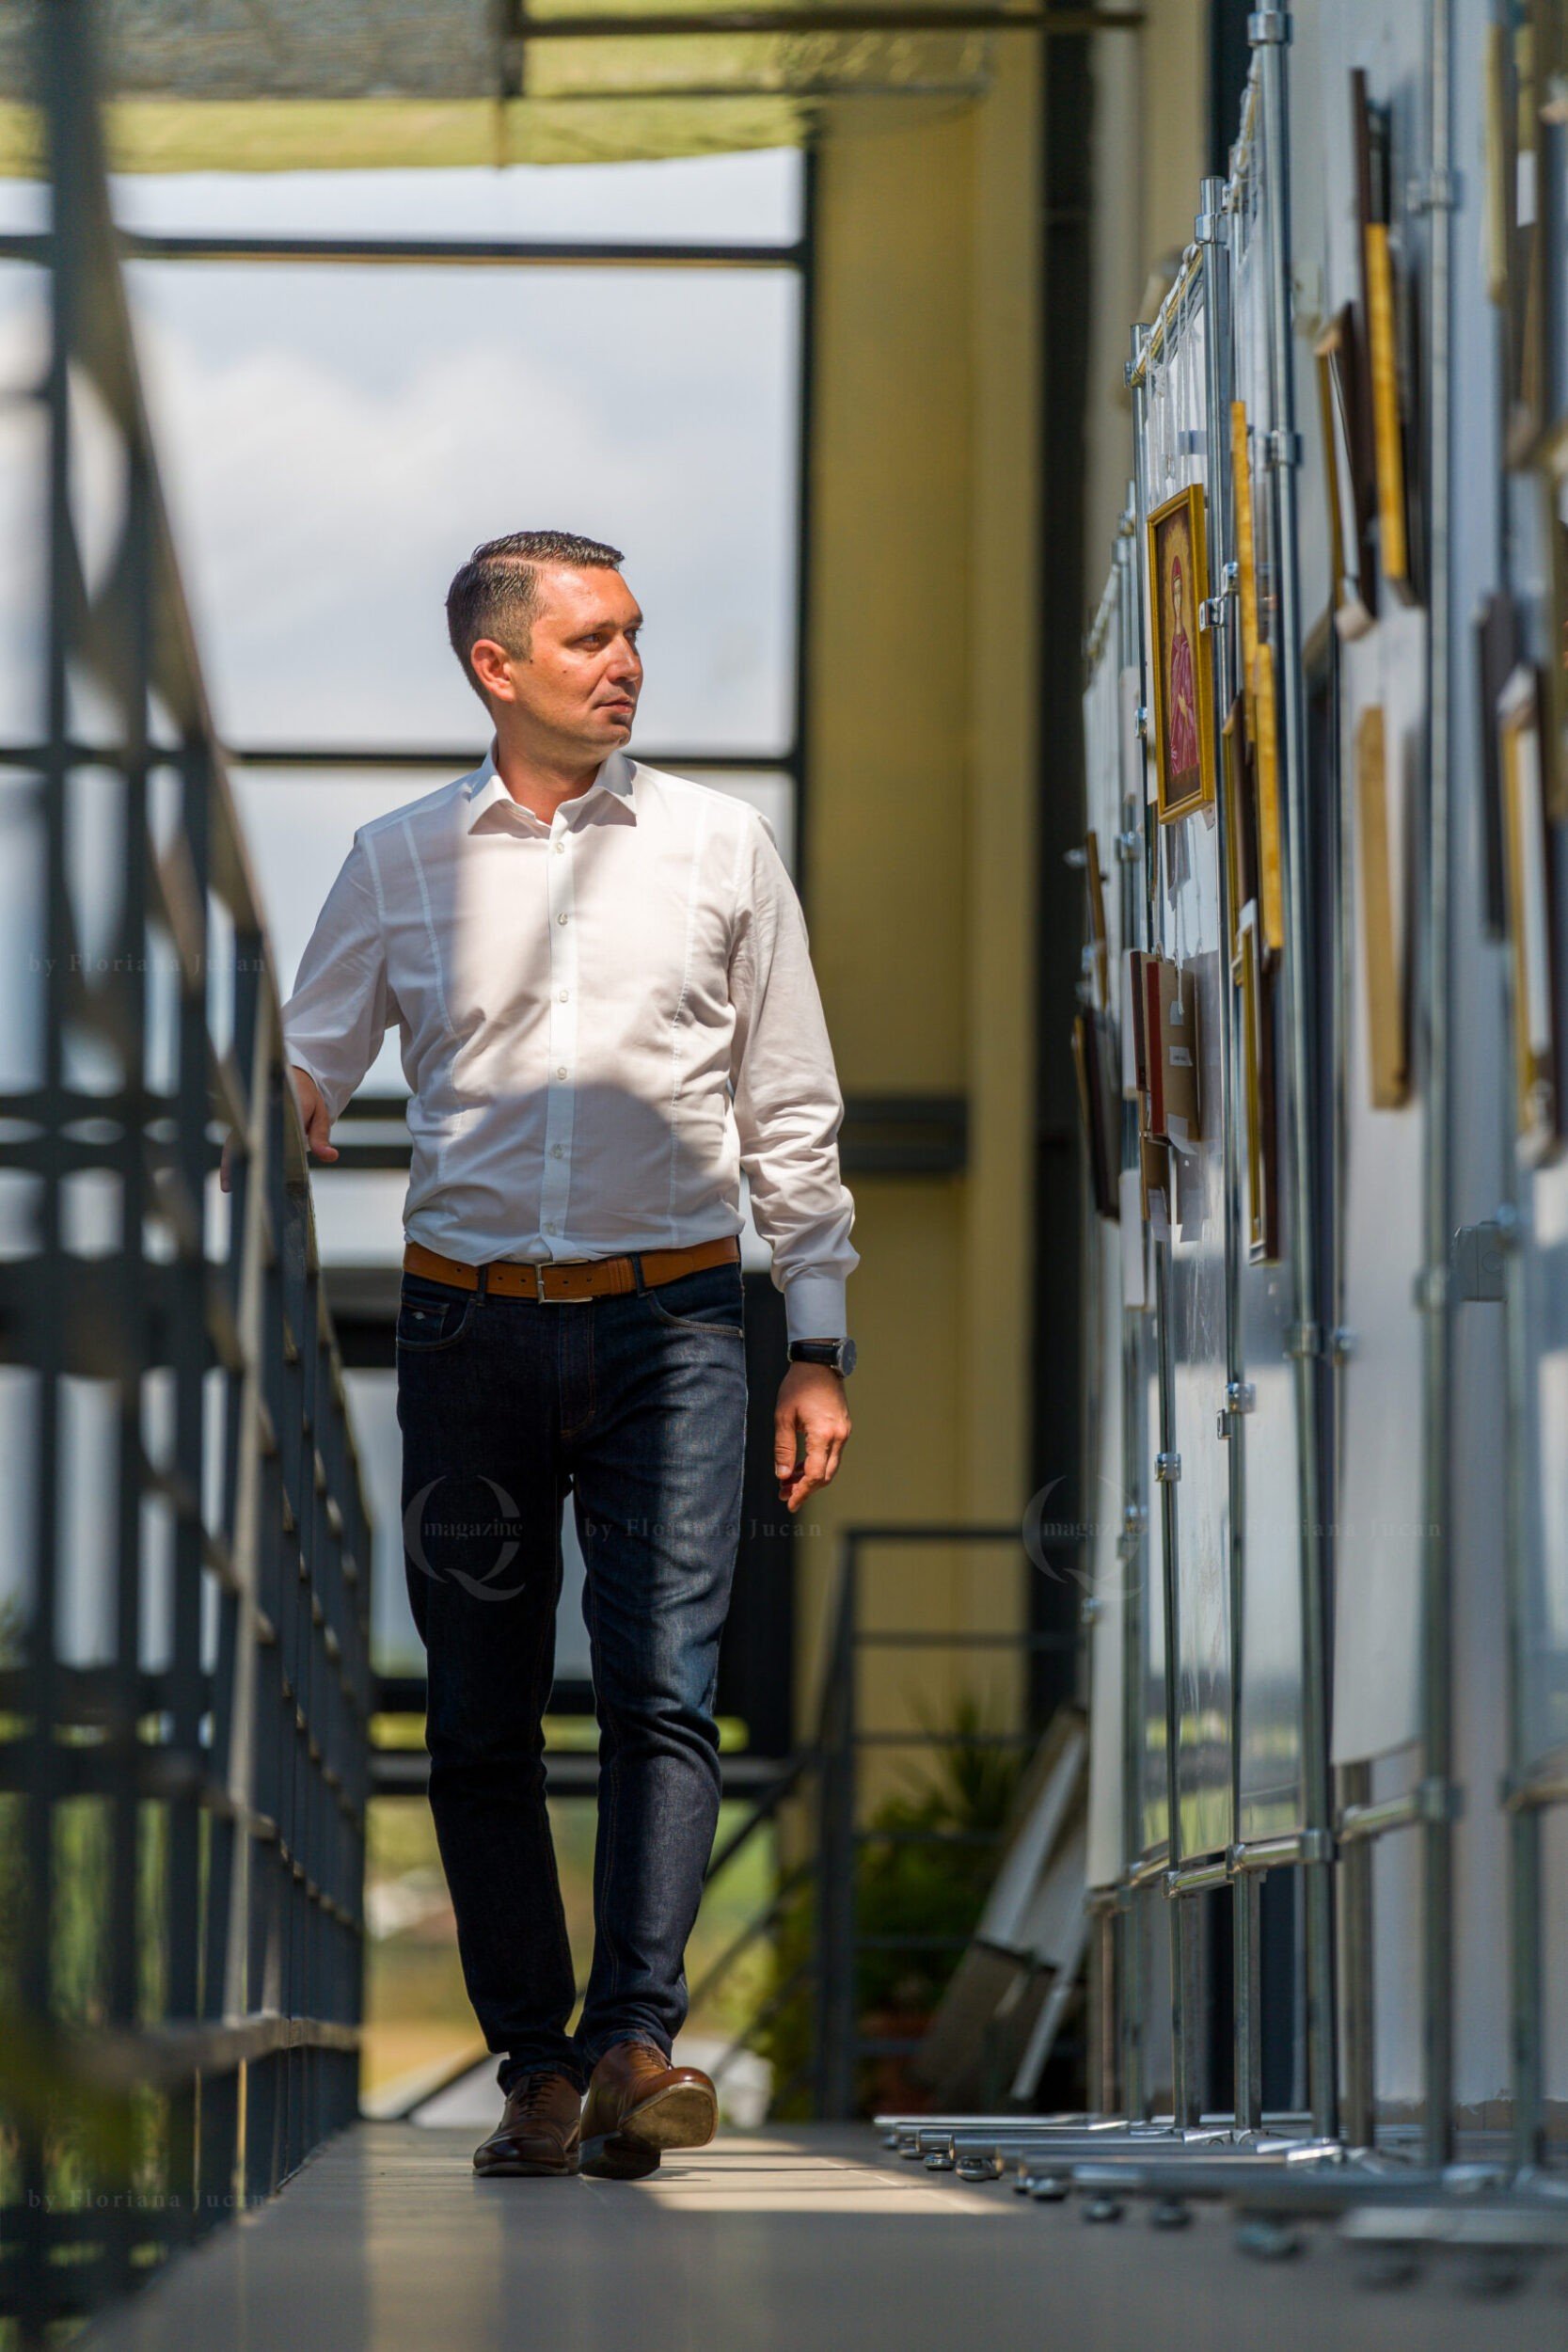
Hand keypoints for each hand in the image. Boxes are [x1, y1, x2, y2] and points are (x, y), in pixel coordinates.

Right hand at [219, 1066, 338, 1192]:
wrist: (295, 1078)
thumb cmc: (308, 1097)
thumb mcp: (319, 1115)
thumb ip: (321, 1137)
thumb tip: (331, 1157)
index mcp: (280, 1106)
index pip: (269, 1128)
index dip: (262, 1145)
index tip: (256, 1163)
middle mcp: (260, 1111)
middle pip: (245, 1137)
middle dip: (236, 1161)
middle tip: (230, 1185)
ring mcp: (251, 1117)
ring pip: (236, 1141)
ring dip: (230, 1162)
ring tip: (228, 1186)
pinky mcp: (247, 1122)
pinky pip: (237, 1141)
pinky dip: (232, 1157)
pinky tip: (231, 1176)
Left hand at [775, 1361, 851, 1513]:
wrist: (819, 1363)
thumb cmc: (798, 1386)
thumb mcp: (783, 1417)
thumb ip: (783, 1449)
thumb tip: (783, 1476)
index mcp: (824, 1434)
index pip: (816, 1474)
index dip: (802, 1492)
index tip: (789, 1502)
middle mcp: (839, 1436)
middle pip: (826, 1475)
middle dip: (806, 1489)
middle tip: (785, 1495)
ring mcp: (844, 1432)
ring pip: (830, 1466)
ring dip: (811, 1478)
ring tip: (789, 1483)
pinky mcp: (843, 1428)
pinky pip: (832, 1454)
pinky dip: (817, 1464)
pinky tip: (800, 1467)